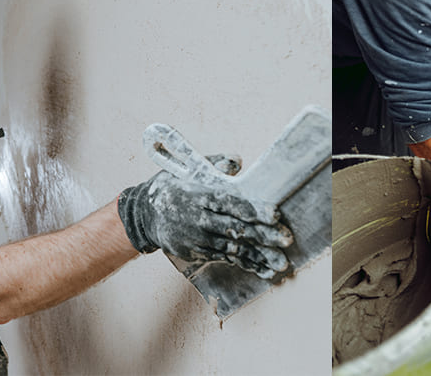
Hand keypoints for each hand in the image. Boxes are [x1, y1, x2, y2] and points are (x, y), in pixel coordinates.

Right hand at [118, 166, 293, 279]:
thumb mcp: (189, 170)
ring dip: (259, 256)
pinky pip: (226, 259)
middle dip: (264, 236)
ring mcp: (198, 239)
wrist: (144, 215)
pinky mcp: (197, 252)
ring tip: (280, 263)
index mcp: (201, 196)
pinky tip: (263, 269)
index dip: (254, 210)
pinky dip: (246, 264)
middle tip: (287, 240)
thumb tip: (237, 161)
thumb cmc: (173, 187)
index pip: (232, 204)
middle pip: (236, 229)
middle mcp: (200, 220)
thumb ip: (216, 165)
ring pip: (233, 249)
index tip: (275, 215)